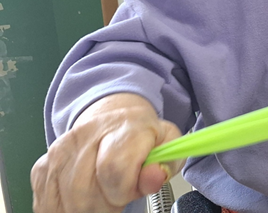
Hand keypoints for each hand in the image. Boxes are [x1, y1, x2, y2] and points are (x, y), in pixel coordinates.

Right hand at [32, 93, 183, 212]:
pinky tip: (85, 197)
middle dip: (108, 204)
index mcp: (122, 126)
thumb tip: (155, 177)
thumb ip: (167, 162)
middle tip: (118, 194)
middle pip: (88, 194)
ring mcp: (60, 151)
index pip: (114, 169)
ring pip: (68, 204)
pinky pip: (50, 205)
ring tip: (104, 194)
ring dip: (88, 209)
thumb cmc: (140, 136)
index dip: (124, 190)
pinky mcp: (42, 167)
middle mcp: (86, 135)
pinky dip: (69, 209)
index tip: (131, 190)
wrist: (113, 119)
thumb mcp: (167, 143)